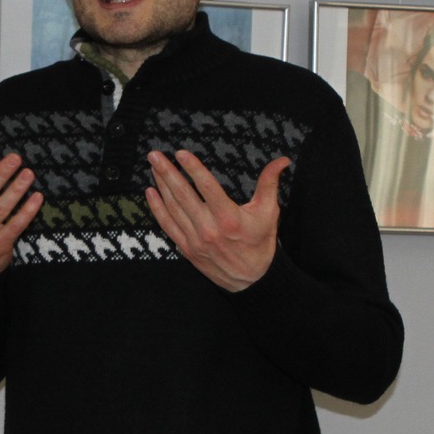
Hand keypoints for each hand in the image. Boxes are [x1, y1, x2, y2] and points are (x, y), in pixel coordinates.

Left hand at [144, 150, 289, 292]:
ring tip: (154, 166)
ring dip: (161, 185)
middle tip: (155, 155)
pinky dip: (157, 208)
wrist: (251, 280)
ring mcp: (195, 240)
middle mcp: (209, 229)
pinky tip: (150, 192)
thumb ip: (270, 184)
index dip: (193, 168)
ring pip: (173, 208)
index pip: (207, 187)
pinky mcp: (187, 248)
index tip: (181, 153)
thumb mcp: (268, 212)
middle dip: (167, 173)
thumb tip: (283, 160)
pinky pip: (167, 225)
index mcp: (229, 218)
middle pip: (183, 195)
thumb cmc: (260, 244)